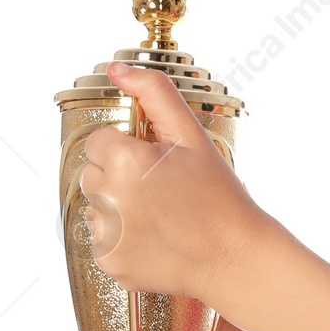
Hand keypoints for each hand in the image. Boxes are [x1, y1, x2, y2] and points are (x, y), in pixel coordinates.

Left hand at [79, 60, 273, 305]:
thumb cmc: (220, 196)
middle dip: (120, 180)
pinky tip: (157, 241)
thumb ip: (154, 93)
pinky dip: (124, 242)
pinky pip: (104, 242)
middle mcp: (107, 195)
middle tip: (163, 194)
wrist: (236, 257)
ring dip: (119, 211)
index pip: (99, 143)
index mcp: (123, 158)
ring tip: (162, 219)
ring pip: (96, 209)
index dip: (129, 152)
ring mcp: (107, 233)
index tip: (157, 168)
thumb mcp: (192, 136)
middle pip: (93, 176)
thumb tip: (117, 68)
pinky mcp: (110, 262)